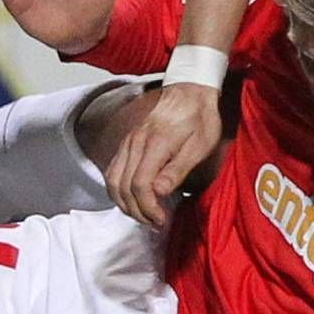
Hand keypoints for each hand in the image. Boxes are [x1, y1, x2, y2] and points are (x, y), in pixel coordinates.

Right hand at [101, 82, 219, 228]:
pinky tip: (132, 199)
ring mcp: (128, 142)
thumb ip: (178, 169)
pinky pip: (113, 170)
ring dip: (125, 204)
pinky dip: (117, 189)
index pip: (140, 185)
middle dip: (137, 211)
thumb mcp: (200, 144)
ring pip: (113, 181)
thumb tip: (159, 192)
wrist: (190, 90)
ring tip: (144, 215)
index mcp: (155, 144)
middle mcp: (135, 143)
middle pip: (123, 187)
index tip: (163, 220)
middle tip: (156, 223)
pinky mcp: (127, 142)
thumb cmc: (200, 118)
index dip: (149, 208)